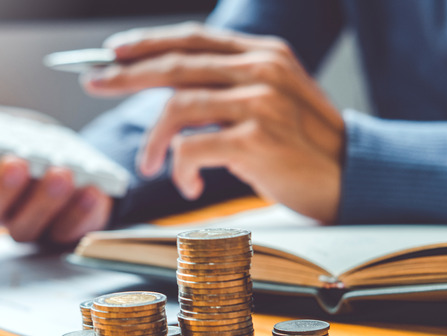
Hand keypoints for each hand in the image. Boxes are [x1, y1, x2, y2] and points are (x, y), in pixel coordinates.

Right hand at [0, 80, 112, 243]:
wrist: (73, 169)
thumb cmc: (24, 149)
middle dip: (3, 187)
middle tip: (17, 161)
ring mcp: (30, 225)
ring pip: (28, 225)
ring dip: (45, 200)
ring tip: (62, 172)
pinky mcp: (64, 233)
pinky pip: (70, 231)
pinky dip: (82, 212)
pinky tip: (92, 190)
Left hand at [82, 23, 344, 222]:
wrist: (352, 179)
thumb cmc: (303, 146)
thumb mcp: (271, 100)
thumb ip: (229, 88)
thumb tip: (171, 93)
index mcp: (263, 54)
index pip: (193, 38)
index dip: (148, 42)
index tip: (112, 51)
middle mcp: (262, 68)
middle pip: (175, 64)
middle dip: (126, 74)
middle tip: (94, 82)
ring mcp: (260, 102)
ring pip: (177, 106)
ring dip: (154, 140)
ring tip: (150, 164)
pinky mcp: (257, 139)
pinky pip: (192, 147)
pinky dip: (179, 168)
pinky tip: (186, 185)